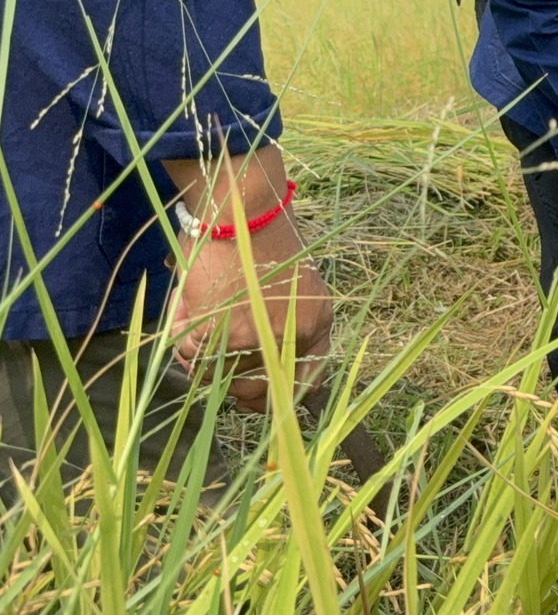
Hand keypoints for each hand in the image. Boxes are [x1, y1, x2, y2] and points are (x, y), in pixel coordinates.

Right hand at [170, 223, 331, 411]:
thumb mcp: (292, 284)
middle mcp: (293, 335)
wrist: (243, 210)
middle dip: (234, 386)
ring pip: (218, 373)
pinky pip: (192, 355)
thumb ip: (284, 325)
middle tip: (216, 370)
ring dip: (201, 354)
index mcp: (317, 321)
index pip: (308, 380)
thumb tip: (256, 373)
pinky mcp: (220, 331)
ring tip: (197, 320)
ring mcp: (257, 336)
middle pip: (258, 388)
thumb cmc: (261, 240)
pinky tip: (186, 310)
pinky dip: (182, 337)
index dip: (281, 397)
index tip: (262, 404)